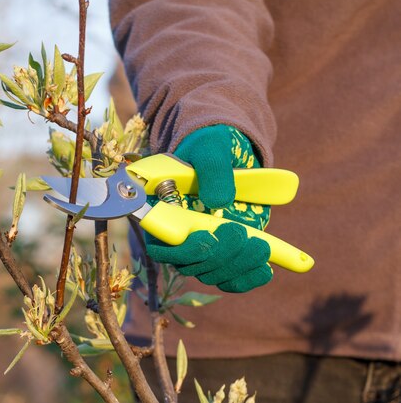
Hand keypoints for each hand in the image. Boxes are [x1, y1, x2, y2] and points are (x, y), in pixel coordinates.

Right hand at [146, 125, 272, 292]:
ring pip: (213, 275)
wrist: (226, 156)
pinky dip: (250, 277)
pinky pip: (232, 280)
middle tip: (239, 231)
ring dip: (237, 265)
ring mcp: (203, 249)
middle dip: (218, 255)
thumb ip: (212, 170)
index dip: (181, 249)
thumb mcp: (210, 149)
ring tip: (261, 246)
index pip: (160, 246)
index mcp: (162, 213)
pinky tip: (266, 268)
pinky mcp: (226, 254)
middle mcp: (178, 237)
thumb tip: (219, 202)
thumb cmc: (209, 148)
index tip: (205, 235)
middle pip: (190, 265)